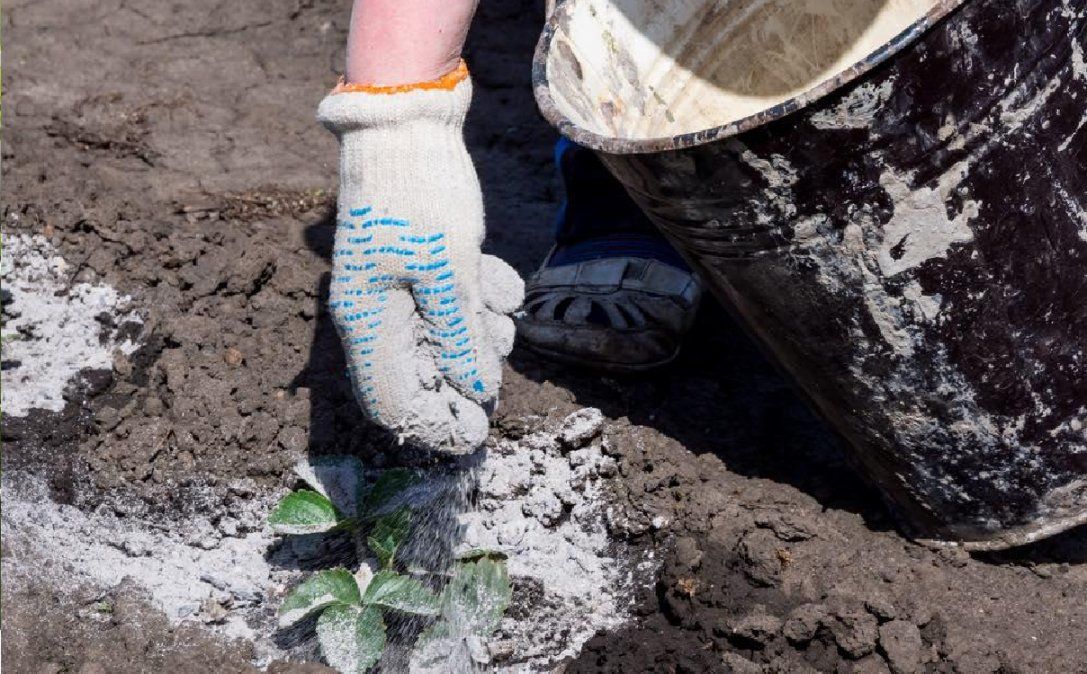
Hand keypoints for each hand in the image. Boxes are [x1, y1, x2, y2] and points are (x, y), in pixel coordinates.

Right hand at [318, 72, 522, 451]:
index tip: (480, 432)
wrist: (406, 121)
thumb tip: (476, 390)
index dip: (436, 426)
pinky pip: (447, 303)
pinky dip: (476, 298)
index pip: (394, 403)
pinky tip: (499, 281)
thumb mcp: (449, 271)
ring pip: (440, 340)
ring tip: (499, 303)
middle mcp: (374, 314)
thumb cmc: (421, 195)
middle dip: (466, 368)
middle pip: (421, 374)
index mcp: (368, 323)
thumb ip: (460, 337)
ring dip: (478, 331)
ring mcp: (393, 289)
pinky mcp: (414, 266)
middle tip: (497, 347)